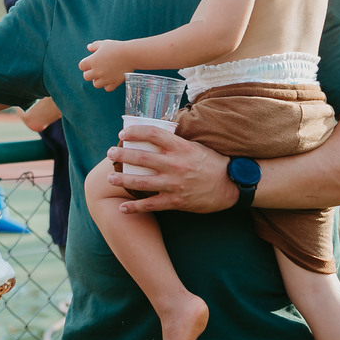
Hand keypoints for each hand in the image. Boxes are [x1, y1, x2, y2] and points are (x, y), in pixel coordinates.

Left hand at [78, 41, 132, 91]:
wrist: (130, 55)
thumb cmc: (117, 47)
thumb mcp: (104, 44)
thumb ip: (94, 46)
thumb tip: (88, 47)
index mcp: (92, 61)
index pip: (81, 66)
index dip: (85, 64)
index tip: (91, 62)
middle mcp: (97, 71)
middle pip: (86, 77)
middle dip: (90, 73)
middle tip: (97, 69)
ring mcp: (105, 78)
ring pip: (96, 84)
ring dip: (98, 80)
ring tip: (104, 74)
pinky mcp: (114, 83)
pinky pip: (107, 88)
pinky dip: (108, 85)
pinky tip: (111, 79)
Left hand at [105, 124, 238, 213]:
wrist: (231, 186)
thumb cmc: (213, 163)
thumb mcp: (196, 147)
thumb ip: (176, 143)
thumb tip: (156, 134)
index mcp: (181, 147)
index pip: (154, 133)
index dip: (135, 132)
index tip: (123, 133)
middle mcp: (176, 165)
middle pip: (142, 157)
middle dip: (122, 155)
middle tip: (110, 153)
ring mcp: (175, 184)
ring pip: (142, 182)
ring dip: (122, 180)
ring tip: (109, 179)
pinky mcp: (176, 201)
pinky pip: (151, 205)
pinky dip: (135, 208)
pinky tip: (123, 208)